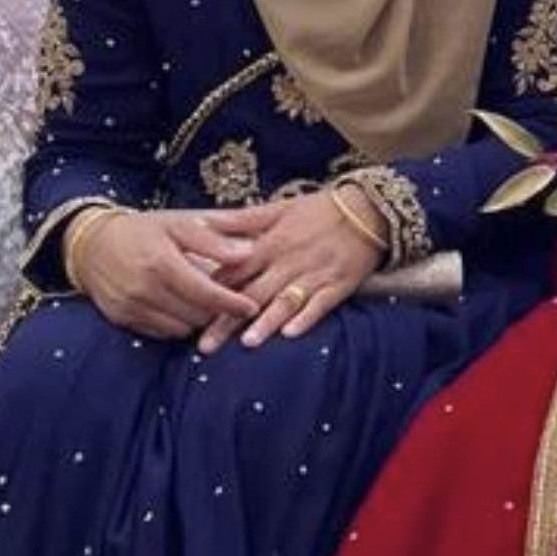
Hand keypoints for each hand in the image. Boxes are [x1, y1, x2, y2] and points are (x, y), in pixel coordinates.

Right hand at [71, 206, 274, 339]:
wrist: (92, 244)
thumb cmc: (146, 230)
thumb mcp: (181, 221)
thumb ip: (220, 232)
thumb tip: (256, 243)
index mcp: (161, 260)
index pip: (205, 291)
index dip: (231, 302)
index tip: (252, 306)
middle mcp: (144, 287)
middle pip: (196, 314)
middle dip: (217, 311)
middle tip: (233, 303)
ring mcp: (132, 306)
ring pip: (182, 328)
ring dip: (198, 319)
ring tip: (207, 304)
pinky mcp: (124, 319)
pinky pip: (163, 333)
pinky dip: (178, 324)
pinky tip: (183, 308)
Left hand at [197, 187, 385, 353]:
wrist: (367, 210)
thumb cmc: (318, 211)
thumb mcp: (277, 209)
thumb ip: (241, 221)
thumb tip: (202, 223)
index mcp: (269, 244)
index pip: (233, 272)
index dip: (210, 293)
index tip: (189, 313)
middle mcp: (287, 261)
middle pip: (252, 294)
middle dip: (227, 321)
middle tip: (205, 346)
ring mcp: (313, 275)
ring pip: (284, 301)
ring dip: (266, 322)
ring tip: (247, 343)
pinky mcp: (337, 286)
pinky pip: (320, 305)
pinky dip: (306, 318)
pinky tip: (291, 334)